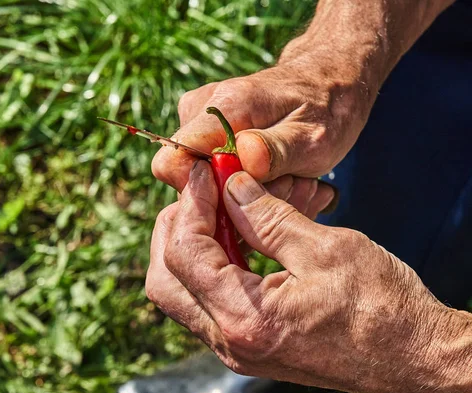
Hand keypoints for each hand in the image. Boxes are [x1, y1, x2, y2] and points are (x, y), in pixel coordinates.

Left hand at [146, 160, 471, 392]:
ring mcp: (238, 347)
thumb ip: (267, 217)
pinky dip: (210, 264)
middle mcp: (231, 342)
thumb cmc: (384, 308)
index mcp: (247, 319)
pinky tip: (235, 237)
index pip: (185, 254)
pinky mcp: (249, 343)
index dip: (190, 205)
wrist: (415, 357)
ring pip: (181, 292)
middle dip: (175, 227)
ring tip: (217, 208)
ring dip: (190, 245)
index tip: (205, 173)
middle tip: (200, 192)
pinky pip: (207, 302)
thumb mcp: (326, 249)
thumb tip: (231, 186)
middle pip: (166, 280)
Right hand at [151, 47, 373, 195]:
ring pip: (205, 181)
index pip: (172, 162)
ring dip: (245, 196)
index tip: (240, 201)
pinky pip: (216, 174)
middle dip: (232, 198)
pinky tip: (280, 180)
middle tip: (284, 190)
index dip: (200, 194)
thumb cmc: (327, 106)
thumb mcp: (314, 134)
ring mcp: (203, 122)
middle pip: (189, 179)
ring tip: (290, 183)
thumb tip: (243, 159)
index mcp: (222, 107)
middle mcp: (201, 111)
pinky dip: (248, 187)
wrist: (331, 80)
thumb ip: (277, 150)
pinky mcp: (210, 134)